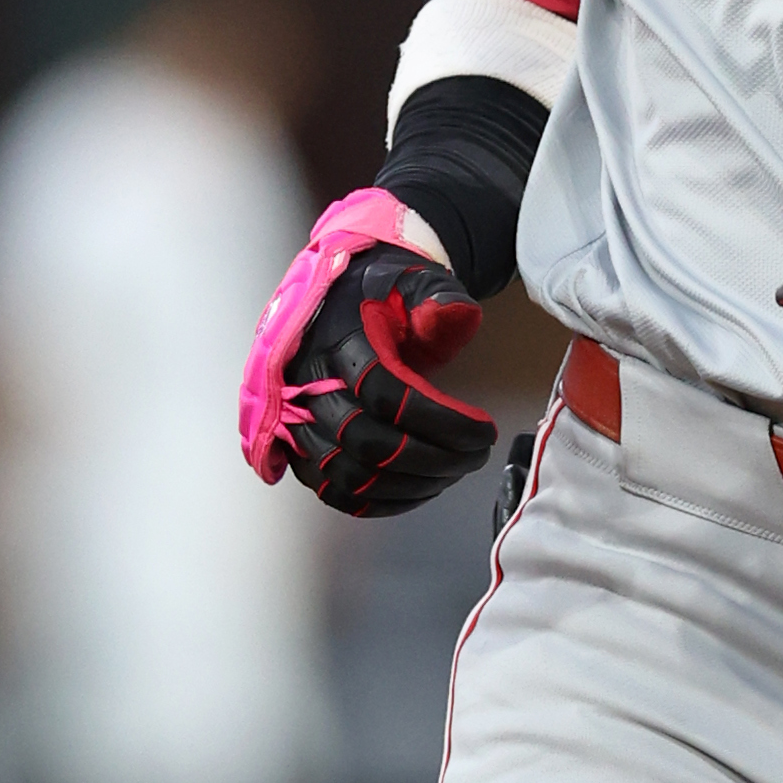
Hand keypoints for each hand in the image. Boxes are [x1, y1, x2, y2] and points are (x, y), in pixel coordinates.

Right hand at [239, 188, 495, 515]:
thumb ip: (437, 299)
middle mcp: (309, 385)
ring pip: (349, 475)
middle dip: (432, 458)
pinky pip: (332, 489)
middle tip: (475, 456)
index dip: (440, 420)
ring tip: (453, 473)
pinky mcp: (298, 447)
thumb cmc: (384, 293)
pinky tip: (419, 490)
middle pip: (367, 442)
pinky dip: (377, 501)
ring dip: (409, 485)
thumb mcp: (416, 281)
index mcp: (339, 340)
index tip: (484, 429)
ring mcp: (297, 420)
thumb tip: (450, 316)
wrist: (336, 299)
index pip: (385, 393)